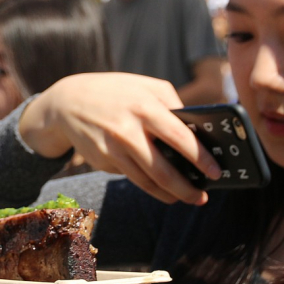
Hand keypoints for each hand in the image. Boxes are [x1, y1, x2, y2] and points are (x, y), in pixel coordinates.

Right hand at [18, 73, 219, 204]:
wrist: (67, 102)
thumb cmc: (115, 92)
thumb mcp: (144, 86)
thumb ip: (171, 103)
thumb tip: (196, 130)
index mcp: (144, 106)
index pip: (180, 138)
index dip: (200, 158)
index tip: (216, 173)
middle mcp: (127, 130)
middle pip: (163, 170)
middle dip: (186, 189)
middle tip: (202, 197)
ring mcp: (113, 149)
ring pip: (147, 181)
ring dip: (169, 194)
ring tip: (184, 197)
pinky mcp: (102, 162)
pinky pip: (131, 176)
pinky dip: (148, 184)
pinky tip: (160, 186)